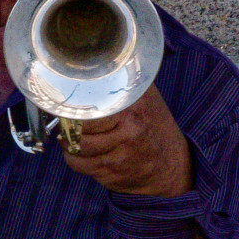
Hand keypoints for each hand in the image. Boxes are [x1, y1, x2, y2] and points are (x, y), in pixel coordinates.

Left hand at [62, 87, 193, 197]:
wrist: (171, 165)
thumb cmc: (154, 126)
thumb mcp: (146, 96)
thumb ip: (122, 80)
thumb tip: (93, 64)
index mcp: (132, 110)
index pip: (88, 109)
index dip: (73, 108)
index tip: (68, 105)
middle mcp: (127, 134)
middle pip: (77, 131)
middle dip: (67, 126)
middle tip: (67, 120)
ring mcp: (119, 158)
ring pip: (74, 150)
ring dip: (69, 144)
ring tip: (74, 135)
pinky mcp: (111, 175)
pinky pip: (80, 166)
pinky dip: (77, 159)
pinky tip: (86, 152)